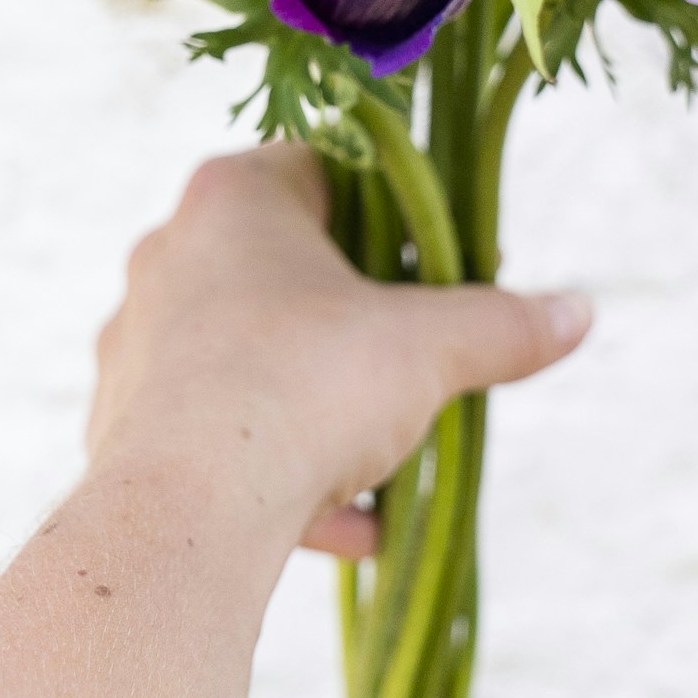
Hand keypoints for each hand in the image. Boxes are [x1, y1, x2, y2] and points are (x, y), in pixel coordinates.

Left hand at [87, 145, 591, 561]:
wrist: (188, 508)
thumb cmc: (306, 387)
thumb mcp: (430, 349)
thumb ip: (503, 324)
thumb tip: (578, 312)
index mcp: (233, 198)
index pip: (324, 170)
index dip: (394, 215)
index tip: (441, 264)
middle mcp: (169, 253)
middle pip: (288, 271)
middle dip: (360, 324)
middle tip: (419, 361)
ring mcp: (136, 339)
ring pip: (252, 362)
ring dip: (322, 410)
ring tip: (385, 463)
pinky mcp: (119, 423)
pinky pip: (216, 439)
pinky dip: (279, 474)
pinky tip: (346, 527)